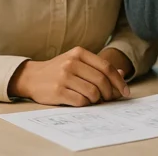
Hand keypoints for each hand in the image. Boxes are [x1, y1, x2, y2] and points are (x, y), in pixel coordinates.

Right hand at [8, 46, 130, 106]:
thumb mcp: (78, 62)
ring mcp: (63, 77)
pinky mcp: (57, 91)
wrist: (32, 77)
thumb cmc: (60, 70)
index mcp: (79, 53)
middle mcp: (71, 63)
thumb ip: (98, 67)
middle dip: (110, 93)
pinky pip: (81, 101)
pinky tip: (83, 101)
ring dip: (97, 99)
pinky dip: (86, 104)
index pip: (106, 67)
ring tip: (94, 99)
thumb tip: (121, 74)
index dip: (119, 81)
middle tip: (109, 98)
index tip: (125, 91)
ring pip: (92, 92)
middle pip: (101, 81)